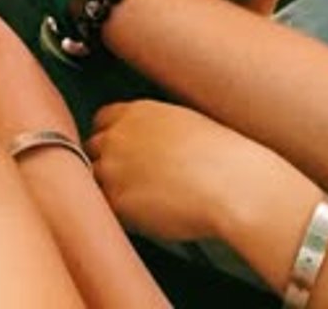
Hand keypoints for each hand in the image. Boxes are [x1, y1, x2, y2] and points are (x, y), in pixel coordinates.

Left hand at [87, 100, 308, 246]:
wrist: (234, 184)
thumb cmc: (225, 157)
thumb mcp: (185, 123)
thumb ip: (155, 129)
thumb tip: (149, 145)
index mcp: (136, 112)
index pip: (102, 120)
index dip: (110, 137)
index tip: (118, 150)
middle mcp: (118, 136)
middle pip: (93, 148)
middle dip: (107, 162)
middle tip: (132, 180)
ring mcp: (113, 167)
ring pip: (97, 179)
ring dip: (113, 189)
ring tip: (144, 201)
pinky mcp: (118, 200)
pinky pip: (109, 208)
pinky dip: (123, 214)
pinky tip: (149, 216)